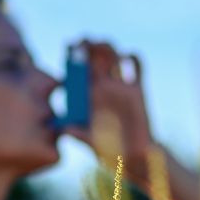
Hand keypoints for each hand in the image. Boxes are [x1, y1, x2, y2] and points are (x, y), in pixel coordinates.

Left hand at [61, 40, 155, 171]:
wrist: (135, 157)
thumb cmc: (110, 152)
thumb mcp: (91, 143)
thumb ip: (79, 134)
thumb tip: (62, 128)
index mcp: (87, 97)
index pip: (77, 70)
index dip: (73, 56)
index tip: (70, 46)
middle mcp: (102, 88)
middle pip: (94, 59)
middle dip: (89, 47)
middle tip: (86, 42)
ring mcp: (120, 87)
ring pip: (113, 58)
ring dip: (107, 48)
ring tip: (103, 45)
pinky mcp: (137, 90)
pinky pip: (136, 67)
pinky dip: (133, 58)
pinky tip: (127, 57)